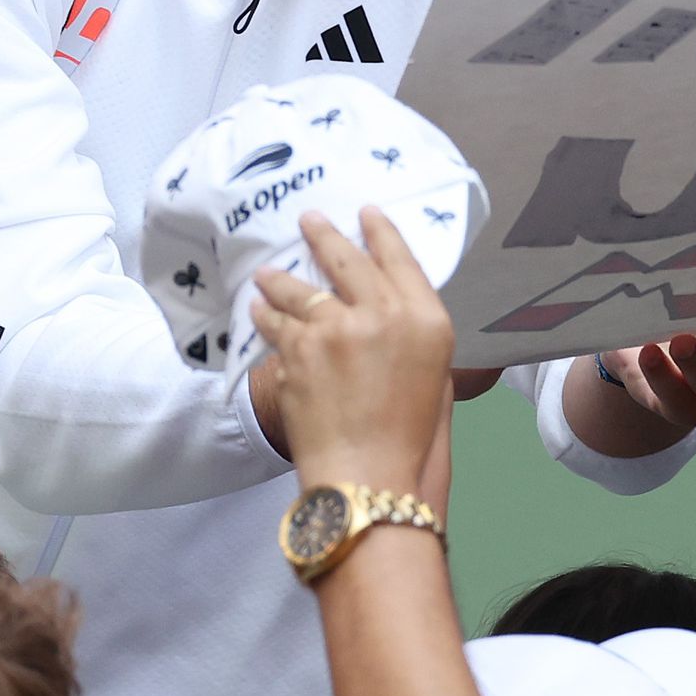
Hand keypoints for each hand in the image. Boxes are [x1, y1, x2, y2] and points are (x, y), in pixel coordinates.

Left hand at [253, 208, 459, 504]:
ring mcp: (335, 330)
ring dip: (283, 279)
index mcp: (427, 320)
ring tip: (269, 273)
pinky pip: (277, 324)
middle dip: (325, 236)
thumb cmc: (414, 446)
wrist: (368, 482)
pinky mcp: (296, 351)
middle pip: (348, 261)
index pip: (401, 260)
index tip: (366, 213)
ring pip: (302, 290)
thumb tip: (388, 319)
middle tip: (309, 220)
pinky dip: (267, 316)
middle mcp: (382, 314)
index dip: (381, 232)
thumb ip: (412, 340)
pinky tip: (258, 309)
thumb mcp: (437, 382)